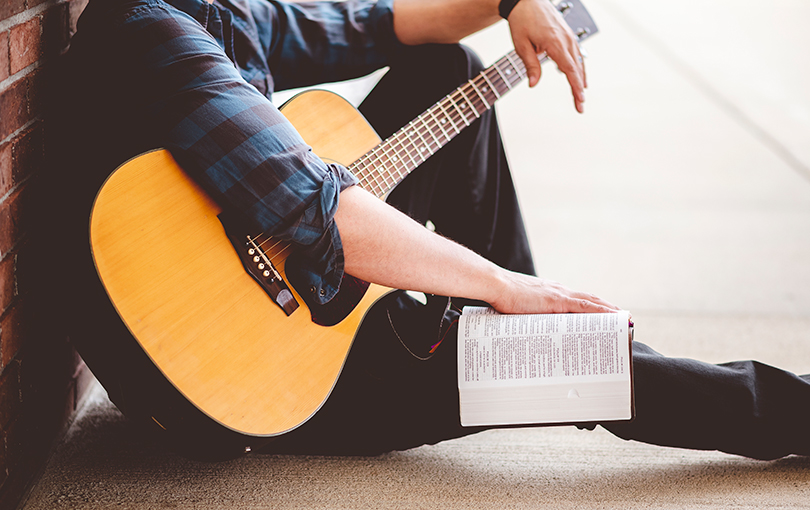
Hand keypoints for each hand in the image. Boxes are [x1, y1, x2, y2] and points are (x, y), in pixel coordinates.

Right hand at [488, 270, 619, 314]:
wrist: (495, 285)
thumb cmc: (500, 297)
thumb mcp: (517, 310)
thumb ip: (526, 318)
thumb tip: (525, 334)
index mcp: (549, 292)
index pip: (576, 299)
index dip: (591, 305)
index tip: (601, 312)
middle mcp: (558, 291)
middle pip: (589, 299)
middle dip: (606, 308)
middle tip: (620, 317)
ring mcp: (559, 295)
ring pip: (592, 302)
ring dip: (609, 310)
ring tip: (622, 318)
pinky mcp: (558, 301)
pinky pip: (586, 307)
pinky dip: (601, 312)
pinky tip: (612, 317)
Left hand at [507, 0, 586, 111]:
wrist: (525, 0)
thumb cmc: (521, 20)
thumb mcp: (521, 45)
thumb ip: (530, 66)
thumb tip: (533, 84)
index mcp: (556, 43)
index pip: (570, 70)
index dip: (575, 87)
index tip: (580, 100)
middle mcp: (566, 39)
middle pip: (577, 68)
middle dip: (579, 89)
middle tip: (580, 107)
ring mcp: (569, 35)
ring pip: (579, 61)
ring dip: (581, 78)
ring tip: (581, 95)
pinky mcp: (567, 34)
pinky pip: (576, 53)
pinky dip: (578, 66)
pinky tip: (578, 75)